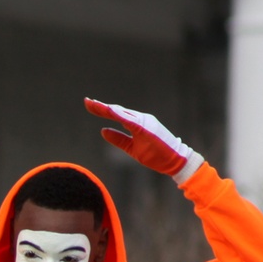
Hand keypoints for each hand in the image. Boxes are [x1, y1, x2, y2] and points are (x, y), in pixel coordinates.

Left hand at [84, 98, 201, 182]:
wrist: (176, 160)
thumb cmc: (156, 154)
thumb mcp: (132, 147)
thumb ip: (118, 139)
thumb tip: (103, 130)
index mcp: (137, 123)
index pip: (116, 114)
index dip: (102, 110)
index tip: (89, 104)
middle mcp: (140, 119)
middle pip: (117, 111)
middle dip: (101, 107)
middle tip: (86, 101)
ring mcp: (144, 122)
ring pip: (122, 113)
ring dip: (107, 108)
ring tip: (93, 104)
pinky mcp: (147, 128)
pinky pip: (130, 120)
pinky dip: (119, 115)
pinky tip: (109, 111)